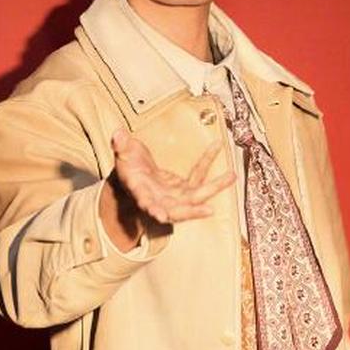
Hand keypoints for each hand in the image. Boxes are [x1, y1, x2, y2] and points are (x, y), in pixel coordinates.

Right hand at [109, 126, 235, 228]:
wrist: (136, 175)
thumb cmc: (129, 168)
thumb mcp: (123, 155)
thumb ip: (121, 146)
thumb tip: (118, 134)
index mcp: (142, 194)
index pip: (147, 204)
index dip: (153, 210)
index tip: (160, 215)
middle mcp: (161, 200)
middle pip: (178, 210)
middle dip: (192, 212)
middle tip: (208, 210)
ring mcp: (175, 195)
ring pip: (196, 196)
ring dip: (214, 187)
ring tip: (231, 176)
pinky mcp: (184, 188)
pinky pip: (199, 176)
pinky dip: (207, 162)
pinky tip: (217, 147)